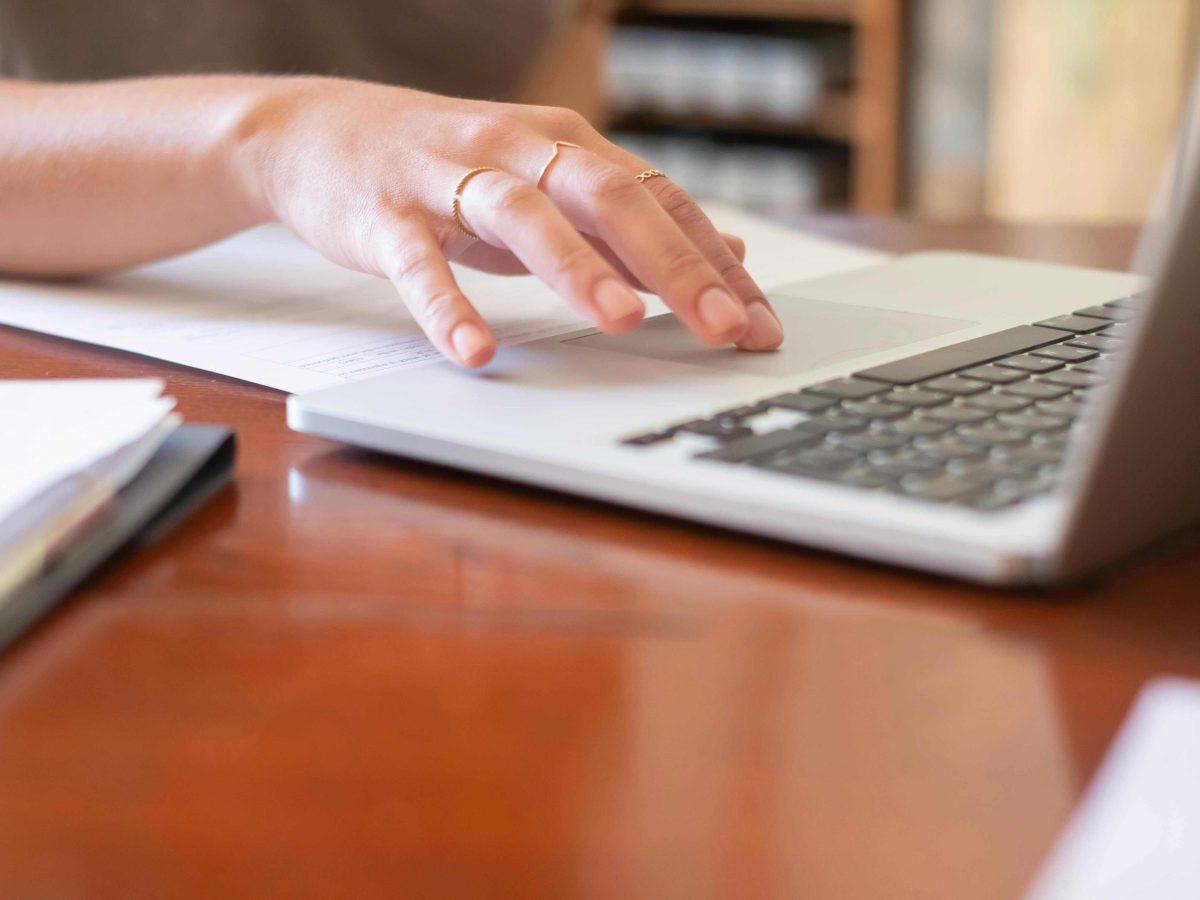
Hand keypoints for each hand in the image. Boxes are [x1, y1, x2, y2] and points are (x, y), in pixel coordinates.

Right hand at [239, 78, 783, 366]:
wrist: (319, 134)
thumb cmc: (450, 172)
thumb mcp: (548, 189)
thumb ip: (630, 225)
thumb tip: (726, 254)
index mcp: (567, 145)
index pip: (660, 200)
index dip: (714, 262)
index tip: (760, 325)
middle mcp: (519, 149)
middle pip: (610, 198)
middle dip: (673, 265)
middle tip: (723, 328)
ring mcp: (449, 176)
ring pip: (523, 214)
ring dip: (574, 269)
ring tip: (620, 323)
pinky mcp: (385, 212)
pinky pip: (420, 261)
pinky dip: (448, 305)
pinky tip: (478, 350)